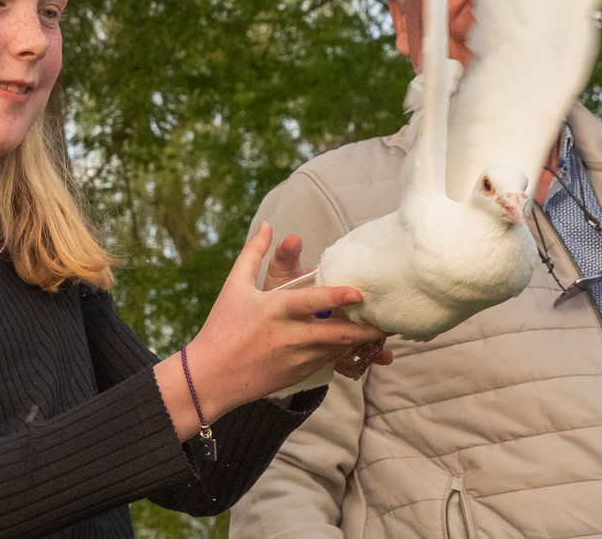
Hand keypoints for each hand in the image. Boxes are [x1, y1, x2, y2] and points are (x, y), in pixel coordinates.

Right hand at [175, 222, 388, 424]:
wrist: (210, 377)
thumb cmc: (221, 327)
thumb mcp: (234, 286)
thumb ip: (253, 252)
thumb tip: (266, 223)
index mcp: (275, 311)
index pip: (311, 301)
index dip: (337, 296)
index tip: (359, 291)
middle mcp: (290, 336)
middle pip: (337, 333)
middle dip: (367, 328)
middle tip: (390, 318)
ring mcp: (296, 359)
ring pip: (339, 349)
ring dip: (362, 341)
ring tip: (384, 330)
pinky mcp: (299, 374)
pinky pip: (330, 362)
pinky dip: (346, 353)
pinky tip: (361, 346)